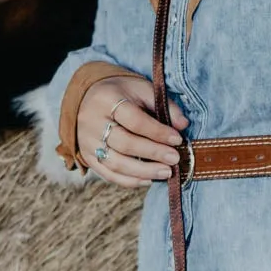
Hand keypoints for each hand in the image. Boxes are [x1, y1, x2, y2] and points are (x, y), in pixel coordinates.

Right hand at [77, 73, 187, 188]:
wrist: (89, 97)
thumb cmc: (121, 93)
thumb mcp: (142, 89)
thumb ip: (164, 105)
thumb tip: (183, 125)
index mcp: (106, 100)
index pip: (134, 120)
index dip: (158, 132)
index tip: (177, 139)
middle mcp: (92, 122)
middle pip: (124, 143)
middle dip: (153, 153)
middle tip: (175, 159)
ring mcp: (87, 142)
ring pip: (116, 163)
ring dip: (144, 171)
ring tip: (166, 172)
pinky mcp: (87, 156)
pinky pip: (108, 174)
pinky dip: (130, 180)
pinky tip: (148, 179)